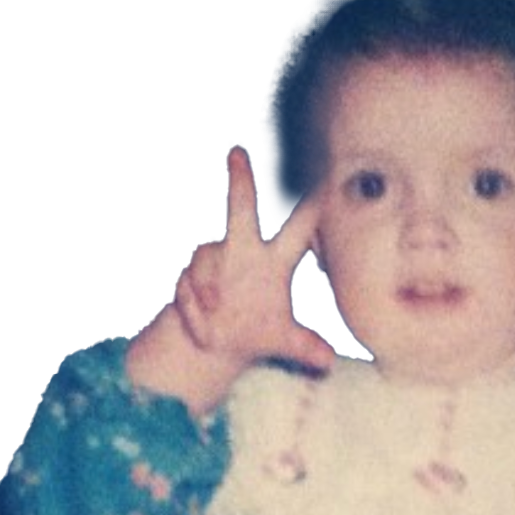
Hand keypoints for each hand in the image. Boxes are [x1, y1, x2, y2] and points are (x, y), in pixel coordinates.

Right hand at [171, 146, 333, 372]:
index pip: (296, 227)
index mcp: (275, 262)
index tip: (320, 174)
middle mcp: (244, 250)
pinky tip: (201, 329)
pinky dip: (191, 306)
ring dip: (204, 288)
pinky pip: (186, 283)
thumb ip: (304, 347)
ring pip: (204, 258)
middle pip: (241, 209)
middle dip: (239, 182)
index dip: (308, 202)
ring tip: (213, 319)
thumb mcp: (282, 341)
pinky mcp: (189, 274)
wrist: (220, 344)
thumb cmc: (257, 332)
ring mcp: (215, 259)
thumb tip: (327, 362)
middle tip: (236, 152)